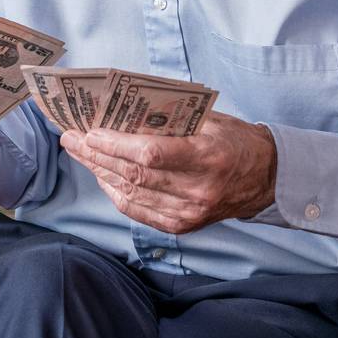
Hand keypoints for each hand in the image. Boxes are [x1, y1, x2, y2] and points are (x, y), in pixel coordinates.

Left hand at [61, 112, 277, 233]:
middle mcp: (198, 190)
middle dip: (96, 155)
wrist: (265, 178)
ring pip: (131, 194)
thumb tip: (119, 112)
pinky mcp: (183, 226)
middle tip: (71, 138)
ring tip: (79, 153)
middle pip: (135, 175)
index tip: (90, 131)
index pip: (151, 154)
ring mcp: (190, 213)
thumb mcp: (208, 120)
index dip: (116, 144)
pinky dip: (115, 193)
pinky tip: (102, 176)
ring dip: (100, 172)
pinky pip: (138, 211)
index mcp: (207, 157)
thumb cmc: (233, 140)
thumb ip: (168, 119)